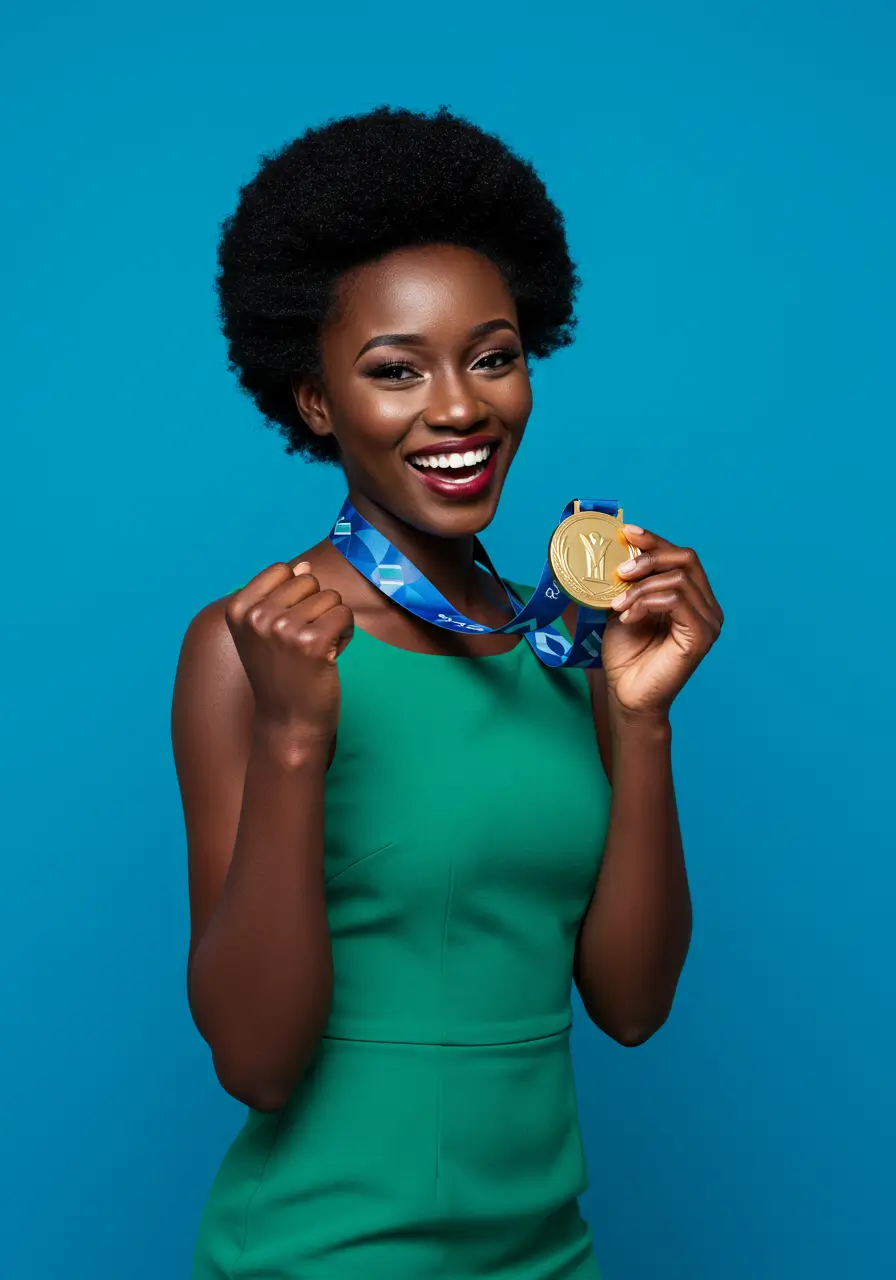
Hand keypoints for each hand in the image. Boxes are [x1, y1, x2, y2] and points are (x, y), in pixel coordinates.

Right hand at [225, 561, 354, 748]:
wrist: (288, 723)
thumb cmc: (281, 676)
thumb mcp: (266, 632)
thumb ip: (280, 595)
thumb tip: (304, 565)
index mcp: (237, 609)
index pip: (282, 570)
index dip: (295, 595)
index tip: (287, 627)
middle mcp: (256, 617)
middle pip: (308, 581)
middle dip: (316, 608)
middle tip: (304, 643)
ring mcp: (282, 629)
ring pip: (330, 596)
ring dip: (332, 622)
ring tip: (316, 651)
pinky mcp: (312, 642)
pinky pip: (345, 614)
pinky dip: (345, 635)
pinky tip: (330, 657)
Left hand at [600, 526, 722, 719]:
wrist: (626, 694)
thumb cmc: (626, 655)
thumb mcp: (623, 606)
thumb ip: (628, 581)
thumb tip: (614, 547)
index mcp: (692, 596)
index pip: (681, 556)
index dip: (655, 540)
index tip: (627, 532)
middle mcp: (707, 606)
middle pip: (687, 559)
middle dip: (649, 558)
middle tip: (620, 572)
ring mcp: (708, 621)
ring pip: (679, 579)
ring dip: (642, 587)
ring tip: (619, 605)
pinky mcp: (702, 636)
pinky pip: (677, 601)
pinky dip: (648, 602)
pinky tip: (629, 617)